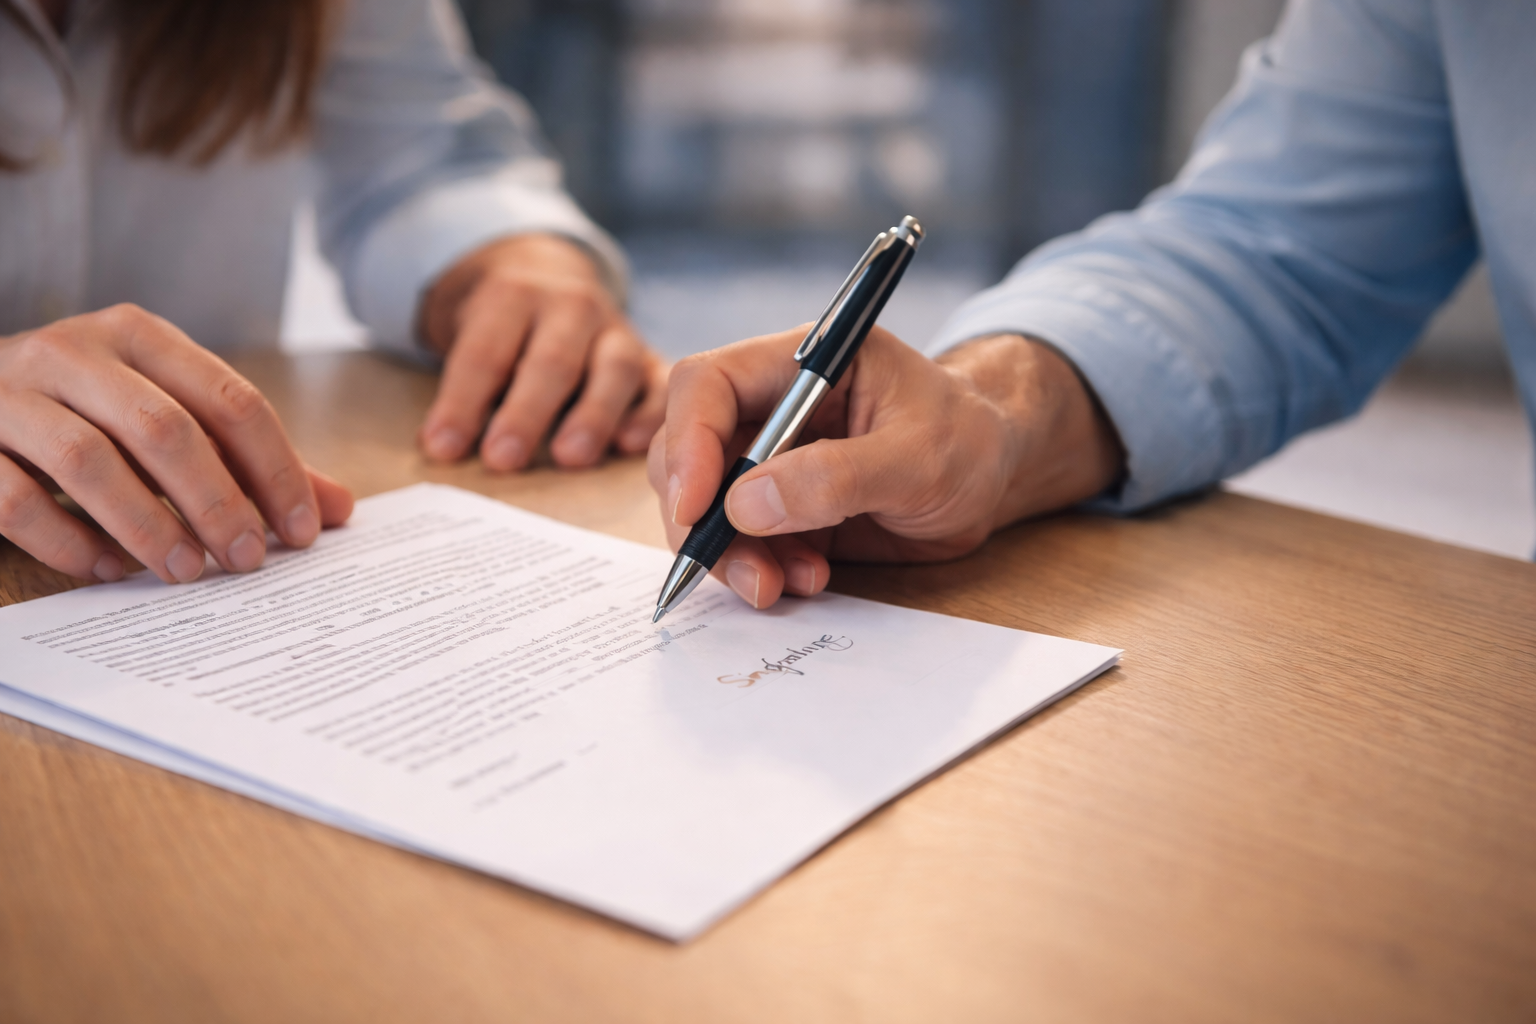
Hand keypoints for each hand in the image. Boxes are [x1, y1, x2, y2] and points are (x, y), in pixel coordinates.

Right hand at [0, 305, 353, 583]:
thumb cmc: (84, 413)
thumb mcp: (164, 418)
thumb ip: (244, 460)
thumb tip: (338, 510)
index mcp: (138, 335)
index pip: (230, 399)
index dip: (275, 469)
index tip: (305, 530)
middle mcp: (73, 351)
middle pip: (165, 428)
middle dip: (217, 502)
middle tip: (248, 561)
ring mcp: (9, 393)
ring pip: (88, 461)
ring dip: (148, 525)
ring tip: (188, 573)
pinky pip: (16, 498)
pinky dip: (69, 540)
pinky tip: (110, 569)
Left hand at [417, 233, 667, 471]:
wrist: (548, 277)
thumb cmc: (500, 329)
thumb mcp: (470, 337)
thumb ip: (463, 389)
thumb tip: (444, 447)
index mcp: (514, 295)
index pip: (486, 352)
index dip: (463, 402)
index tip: (443, 448)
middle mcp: (572, 305)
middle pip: (552, 360)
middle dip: (526, 413)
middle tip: (502, 459)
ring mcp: (617, 329)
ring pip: (614, 369)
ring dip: (593, 416)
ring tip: (569, 459)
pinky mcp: (650, 357)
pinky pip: (659, 384)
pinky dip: (649, 415)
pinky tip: (629, 447)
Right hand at [648, 327, 1123, 608]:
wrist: (994, 474)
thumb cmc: (968, 440)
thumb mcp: (919, 457)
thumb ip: (836, 478)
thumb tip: (745, 505)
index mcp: (800, 366)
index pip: (708, 385)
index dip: (687, 443)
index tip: (696, 509)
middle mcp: (771, 408)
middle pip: (688, 453)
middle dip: (701, 519)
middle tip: (745, 572)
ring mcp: (771, 461)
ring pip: (707, 509)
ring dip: (732, 557)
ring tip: (784, 585)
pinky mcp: (781, 508)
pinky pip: (742, 544)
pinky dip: (761, 571)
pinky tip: (808, 578)